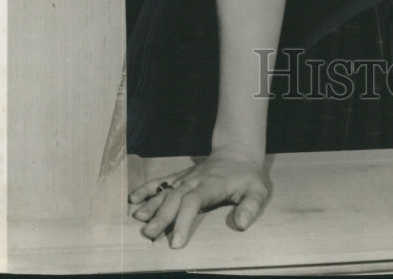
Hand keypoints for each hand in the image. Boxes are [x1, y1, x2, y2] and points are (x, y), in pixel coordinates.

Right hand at [128, 145, 269, 248]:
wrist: (238, 151)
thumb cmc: (248, 176)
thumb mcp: (258, 190)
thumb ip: (250, 207)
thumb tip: (241, 225)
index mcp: (212, 185)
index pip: (194, 201)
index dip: (183, 220)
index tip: (176, 242)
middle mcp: (195, 180)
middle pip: (175, 197)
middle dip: (161, 216)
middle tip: (149, 234)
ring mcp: (186, 177)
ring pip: (165, 190)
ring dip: (151, 204)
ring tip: (138, 219)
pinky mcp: (181, 176)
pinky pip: (162, 181)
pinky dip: (147, 189)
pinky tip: (133, 199)